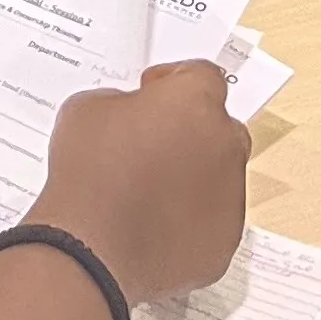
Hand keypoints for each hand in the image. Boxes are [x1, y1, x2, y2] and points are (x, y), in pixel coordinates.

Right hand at [26, 64, 247, 306]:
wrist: (92, 245)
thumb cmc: (90, 171)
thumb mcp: (90, 106)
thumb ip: (126, 102)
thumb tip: (136, 117)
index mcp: (194, 103)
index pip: (204, 74)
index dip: (175, 79)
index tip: (153, 91)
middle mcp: (223, 147)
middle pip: (221, 125)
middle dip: (192, 128)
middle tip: (152, 138)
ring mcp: (230, 199)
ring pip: (219, 175)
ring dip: (192, 173)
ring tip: (147, 185)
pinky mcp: (224, 242)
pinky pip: (213, 219)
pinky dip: (190, 215)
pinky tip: (153, 218)